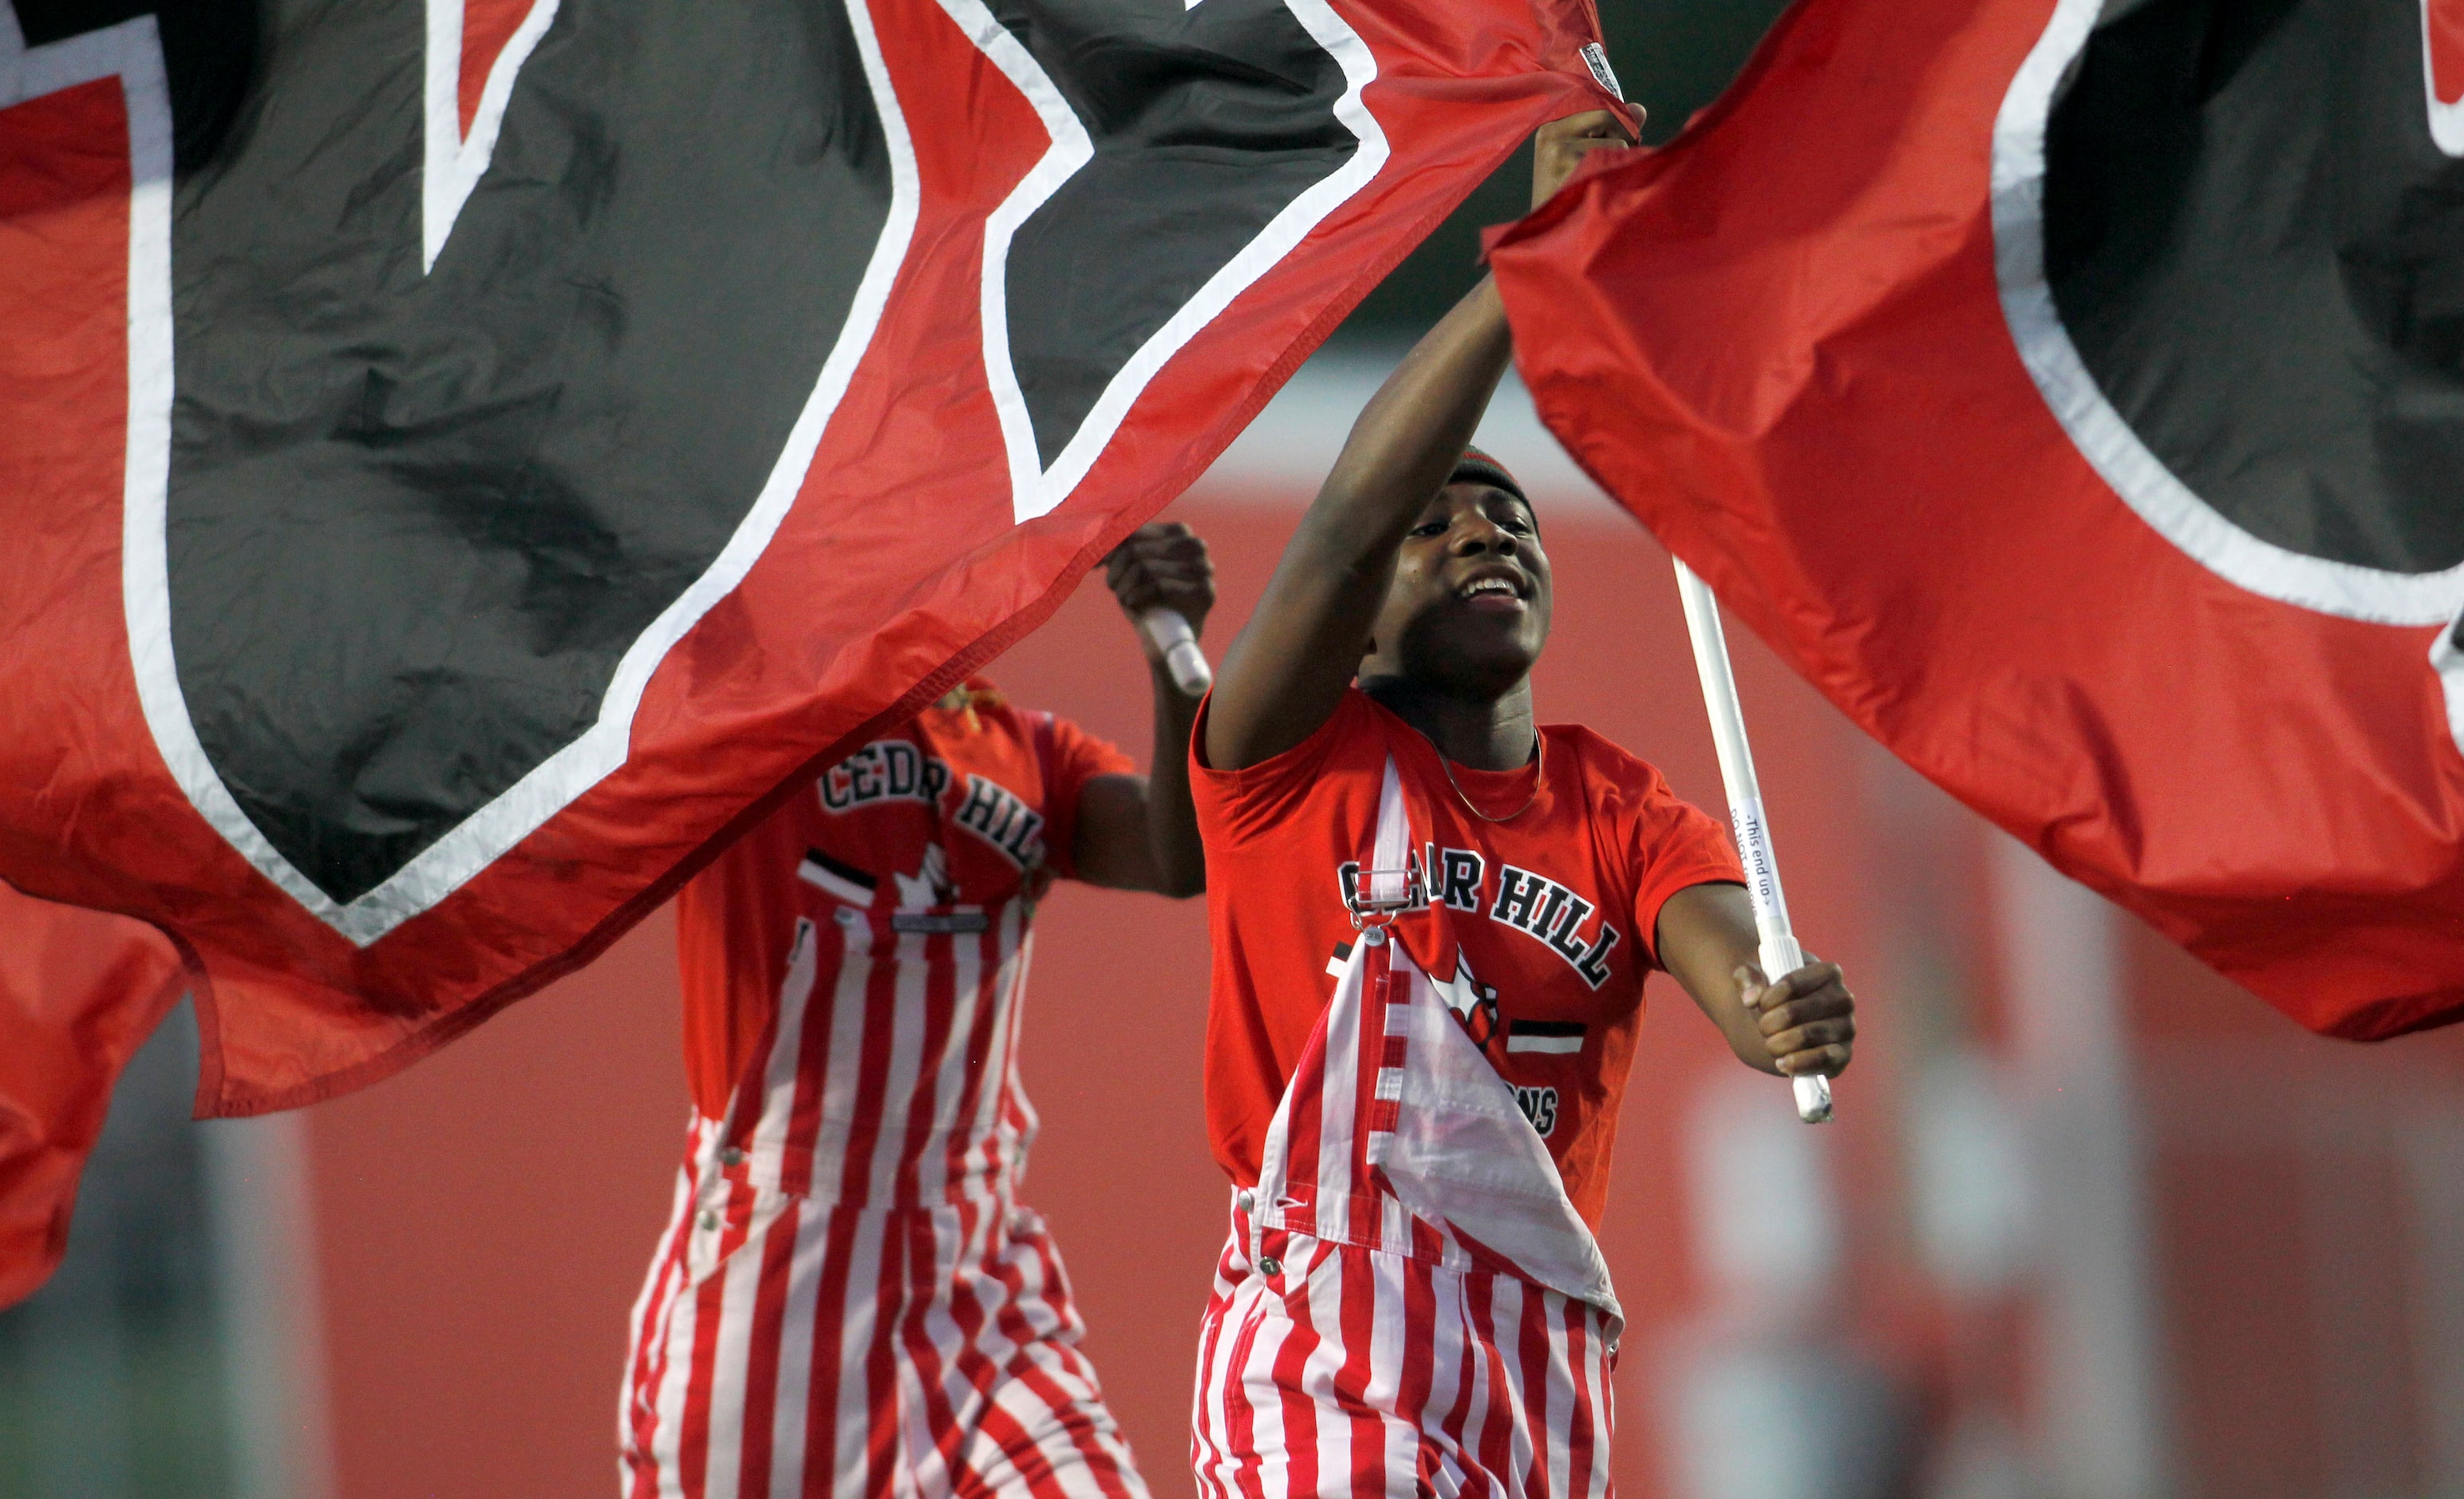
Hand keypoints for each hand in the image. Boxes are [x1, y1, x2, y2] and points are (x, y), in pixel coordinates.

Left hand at [1104, 522, 1215, 654]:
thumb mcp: (1130, 568)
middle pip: (1137, 549)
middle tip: (1111, 584)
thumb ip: (1118, 549)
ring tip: (1121, 595)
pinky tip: (1130, 601)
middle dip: (1117, 568)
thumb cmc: (1148, 595)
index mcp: (1180, 532)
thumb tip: (1096, 540)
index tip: (1098, 562)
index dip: (1111, 546)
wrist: (1169, 634)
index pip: (1136, 531)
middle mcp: (1196, 545)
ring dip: (1124, 584)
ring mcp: (1204, 568)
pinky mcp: (1205, 592)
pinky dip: (1138, 595)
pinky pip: (1160, 586)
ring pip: (1146, 567)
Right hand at [1531, 107, 1641, 209]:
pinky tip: (1599, 190)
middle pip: (1609, 117)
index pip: (1599, 107)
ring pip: (1617, 142)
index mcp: (1551, 125)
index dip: (1616, 125)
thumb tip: (1640, 109)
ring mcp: (1559, 150)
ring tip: (1600, 182)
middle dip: (1621, 138)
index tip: (1613, 146)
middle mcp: (1551, 132)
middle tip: (1609, 166)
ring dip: (1618, 161)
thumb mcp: (1586, 155)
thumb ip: (1614, 130)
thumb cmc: (1570, 195)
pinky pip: (1615, 160)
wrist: (1550, 234)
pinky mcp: (1572, 168)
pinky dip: (1616, 174)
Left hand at [1739, 959, 1855, 1077]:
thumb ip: (1746, 977)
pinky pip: (1823, 1059)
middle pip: (1793, 1013)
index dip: (1767, 998)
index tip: (1759, 1004)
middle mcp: (1844, 999)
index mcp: (1829, 973)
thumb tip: (1750, 998)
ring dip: (1777, 1043)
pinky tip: (1782, 1063)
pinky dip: (1798, 1063)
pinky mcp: (1843, 1055)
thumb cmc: (1774, 993)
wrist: (1787, 1022)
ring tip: (1770, 1043)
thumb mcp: (1754, 976)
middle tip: (1763, 1027)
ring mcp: (1847, 1028)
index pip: (1791, 984)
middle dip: (1768, 1023)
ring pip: (1804, 1036)